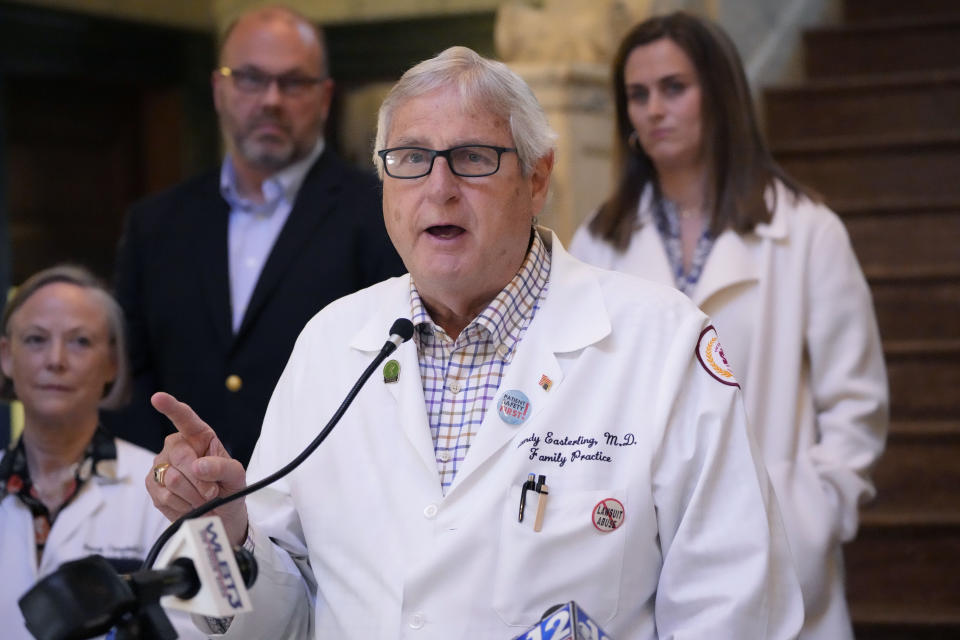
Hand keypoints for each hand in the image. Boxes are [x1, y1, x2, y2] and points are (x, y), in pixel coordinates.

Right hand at [146, 392, 248, 546]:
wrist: (220, 515)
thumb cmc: (228, 489)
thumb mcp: (236, 477)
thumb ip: (223, 467)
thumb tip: (199, 466)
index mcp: (199, 436)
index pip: (184, 418)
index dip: (171, 407)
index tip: (158, 398)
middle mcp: (176, 446)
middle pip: (180, 456)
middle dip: (200, 480)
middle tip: (212, 492)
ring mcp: (162, 465)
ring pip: (172, 479)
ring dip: (193, 495)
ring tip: (203, 499)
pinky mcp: (152, 485)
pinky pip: (165, 496)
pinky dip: (183, 505)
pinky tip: (190, 504)